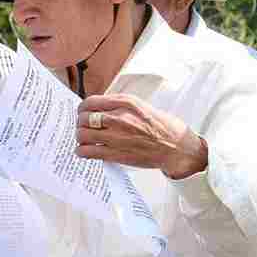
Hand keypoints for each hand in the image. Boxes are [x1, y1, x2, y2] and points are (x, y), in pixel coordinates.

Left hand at [77, 94, 205, 177]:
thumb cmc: (162, 126)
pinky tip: (85, 151)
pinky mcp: (117, 154)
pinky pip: (88, 151)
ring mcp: (117, 136)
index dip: (83, 108)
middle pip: (84, 118)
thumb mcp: (141, 106)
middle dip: (80, 123)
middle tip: (83, 127)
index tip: (83, 113)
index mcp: (125, 103)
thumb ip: (120, 105)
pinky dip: (82, 151)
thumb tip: (99, 108)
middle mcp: (119, 118)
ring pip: (82, 134)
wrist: (177, 148)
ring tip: (84, 139)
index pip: (91, 102)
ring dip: (80, 137)